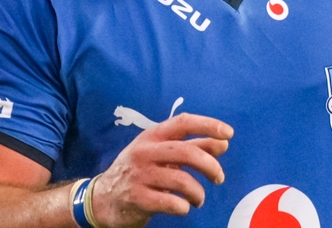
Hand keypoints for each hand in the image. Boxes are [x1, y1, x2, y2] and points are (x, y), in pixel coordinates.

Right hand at [89, 113, 232, 227]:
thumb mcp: (162, 155)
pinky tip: (183, 207)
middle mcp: (144, 152)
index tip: (228, 133)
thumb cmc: (139, 173)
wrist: (103, 199)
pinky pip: (171, 203)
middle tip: (219, 178)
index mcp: (152, 136)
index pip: (182, 123)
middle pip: (186, 152)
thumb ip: (193, 148)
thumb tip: (223, 143)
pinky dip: (184, 206)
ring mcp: (139, 175)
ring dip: (198, 193)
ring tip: (198, 199)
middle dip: (209, 165)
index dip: (207, 125)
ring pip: (182, 181)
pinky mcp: (138, 198)